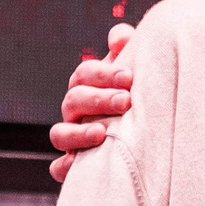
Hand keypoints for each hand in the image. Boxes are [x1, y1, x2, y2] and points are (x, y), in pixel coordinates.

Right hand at [48, 22, 136, 181]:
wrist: (145, 137)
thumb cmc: (135, 95)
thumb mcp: (133, 70)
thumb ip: (127, 48)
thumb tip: (121, 36)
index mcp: (87, 86)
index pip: (85, 75)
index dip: (103, 74)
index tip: (129, 77)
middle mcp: (75, 111)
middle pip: (73, 100)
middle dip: (98, 99)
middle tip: (125, 101)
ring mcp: (71, 138)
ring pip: (59, 134)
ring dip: (78, 132)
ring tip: (102, 132)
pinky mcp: (73, 166)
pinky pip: (59, 169)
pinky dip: (65, 168)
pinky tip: (79, 165)